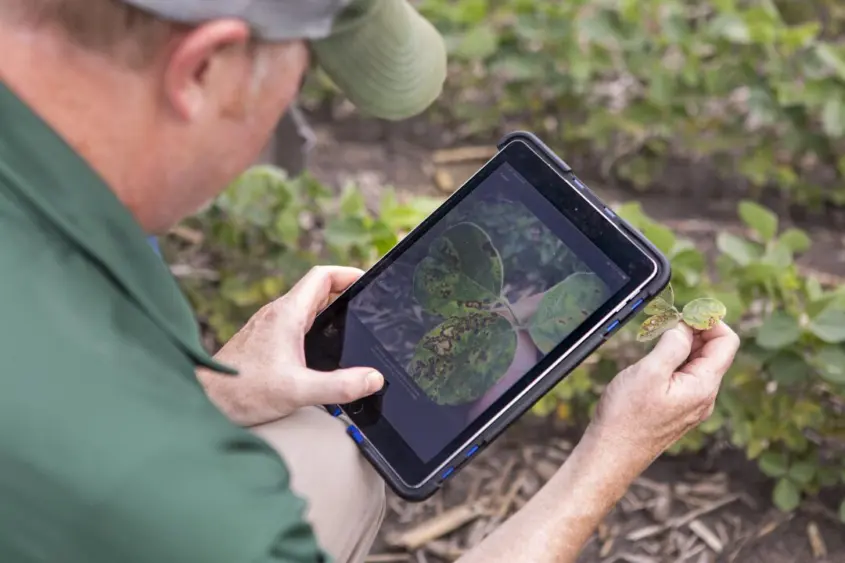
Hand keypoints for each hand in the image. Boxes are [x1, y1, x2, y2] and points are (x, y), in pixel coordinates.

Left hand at [197, 266, 384, 426]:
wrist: (204, 400)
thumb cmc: (242, 391)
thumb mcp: (298, 391)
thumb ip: (339, 386)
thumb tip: (373, 379)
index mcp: (287, 314)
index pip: (322, 277)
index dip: (348, 274)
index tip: (368, 282)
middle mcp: (276, 314)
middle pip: (317, 290)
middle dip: (344, 293)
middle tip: (366, 307)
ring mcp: (268, 326)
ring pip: (305, 306)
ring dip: (329, 309)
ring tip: (350, 325)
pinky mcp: (263, 341)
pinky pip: (295, 322)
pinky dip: (314, 324)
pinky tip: (321, 348)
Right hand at [588, 321, 739, 465]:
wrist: (611, 453)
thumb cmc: (626, 416)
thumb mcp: (650, 372)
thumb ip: (673, 345)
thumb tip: (684, 328)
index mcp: (703, 386)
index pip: (726, 342)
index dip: (709, 320)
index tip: (683, 312)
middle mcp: (704, 397)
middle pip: (714, 352)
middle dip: (695, 330)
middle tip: (666, 320)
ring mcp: (692, 405)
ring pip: (698, 364)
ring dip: (682, 345)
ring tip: (657, 337)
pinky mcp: (677, 410)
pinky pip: (685, 377)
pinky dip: (674, 360)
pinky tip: (653, 360)